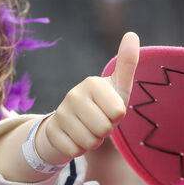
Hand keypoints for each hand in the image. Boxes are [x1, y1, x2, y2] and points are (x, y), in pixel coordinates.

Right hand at [34, 32, 139, 166]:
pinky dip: (79, 149)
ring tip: (89, 129)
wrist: (73, 123)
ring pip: (89, 142)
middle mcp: (73, 95)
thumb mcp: (119, 86)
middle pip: (103, 129)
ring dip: (93, 141)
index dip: (118, 117)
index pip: (118, 113)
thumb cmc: (103, 104)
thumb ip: (127, 63)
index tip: (110, 110)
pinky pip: (74, 151)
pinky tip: (76, 138)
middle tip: (99, 121)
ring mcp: (60, 113)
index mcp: (92, 83)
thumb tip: (132, 33)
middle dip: (105, 131)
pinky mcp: (51, 131)